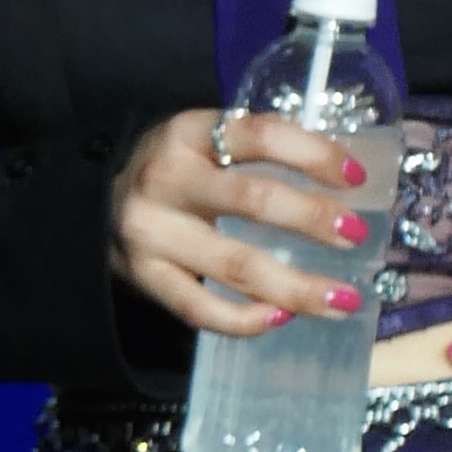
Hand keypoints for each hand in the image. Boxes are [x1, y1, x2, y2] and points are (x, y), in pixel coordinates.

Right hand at [111, 106, 379, 337]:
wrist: (94, 202)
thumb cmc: (174, 170)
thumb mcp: (204, 139)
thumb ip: (258, 150)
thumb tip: (345, 177)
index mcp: (188, 132)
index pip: (259, 134)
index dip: (313, 153)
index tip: (355, 177)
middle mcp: (166, 179)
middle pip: (252, 200)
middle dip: (312, 220)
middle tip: (357, 236)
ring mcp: (152, 233)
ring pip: (233, 265)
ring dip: (296, 287)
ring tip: (343, 299)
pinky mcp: (144, 278)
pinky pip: (200, 308)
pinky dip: (245, 319)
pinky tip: (283, 318)